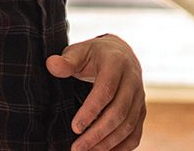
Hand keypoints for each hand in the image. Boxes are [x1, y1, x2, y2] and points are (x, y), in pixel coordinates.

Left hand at [46, 33, 145, 150]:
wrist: (119, 54)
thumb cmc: (93, 55)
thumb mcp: (79, 52)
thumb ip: (67, 60)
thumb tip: (52, 65)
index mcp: (116, 63)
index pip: (106, 90)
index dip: (91, 111)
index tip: (75, 127)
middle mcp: (133, 80)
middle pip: (119, 112)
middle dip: (98, 134)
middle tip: (77, 148)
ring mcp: (139, 96)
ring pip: (128, 125)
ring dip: (108, 143)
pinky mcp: (141, 110)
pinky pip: (136, 133)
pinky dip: (122, 147)